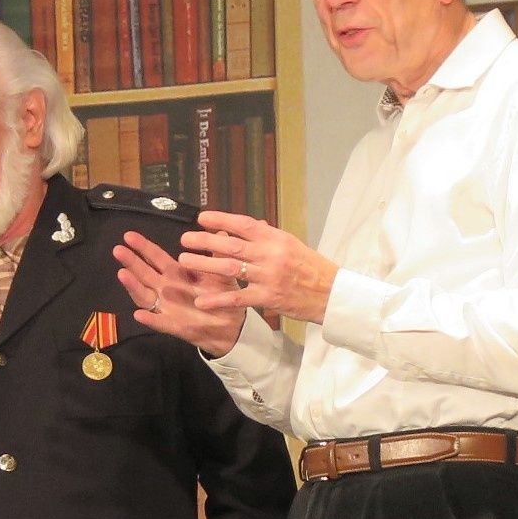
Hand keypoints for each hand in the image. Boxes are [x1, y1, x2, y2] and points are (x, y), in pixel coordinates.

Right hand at [114, 231, 246, 356]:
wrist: (232, 325)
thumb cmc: (222, 296)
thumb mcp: (220, 274)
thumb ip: (216, 255)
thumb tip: (221, 232)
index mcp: (177, 274)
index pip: (156, 258)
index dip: (143, 247)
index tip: (129, 235)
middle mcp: (167, 289)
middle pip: (145, 273)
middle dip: (131, 261)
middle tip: (118, 249)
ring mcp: (167, 308)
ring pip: (145, 296)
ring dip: (133, 286)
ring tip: (122, 274)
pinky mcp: (174, 326)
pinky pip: (159, 323)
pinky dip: (150, 319)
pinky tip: (138, 315)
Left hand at [178, 211, 338, 323]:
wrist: (331, 294)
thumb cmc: (313, 269)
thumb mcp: (292, 245)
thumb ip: (269, 236)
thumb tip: (252, 225)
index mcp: (277, 239)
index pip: (244, 225)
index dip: (221, 220)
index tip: (202, 218)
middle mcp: (271, 255)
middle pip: (231, 246)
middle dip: (204, 241)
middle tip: (185, 240)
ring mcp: (268, 277)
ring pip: (229, 269)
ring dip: (204, 265)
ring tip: (185, 261)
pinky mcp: (268, 298)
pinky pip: (237, 298)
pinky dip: (217, 299)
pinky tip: (201, 300)